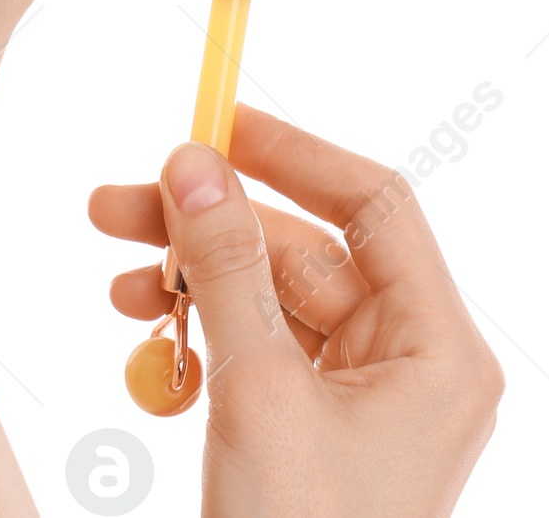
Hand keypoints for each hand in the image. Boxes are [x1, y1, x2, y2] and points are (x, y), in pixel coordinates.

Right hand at [88, 103, 503, 517]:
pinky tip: (148, 336)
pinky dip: (197, 330)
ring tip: (114, 273)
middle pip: (303, 246)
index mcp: (434, 349)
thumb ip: (225, 267)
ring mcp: (360, 397)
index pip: (373, 205)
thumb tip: (193, 161)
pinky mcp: (313, 425)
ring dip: (188, 276)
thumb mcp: (258, 391)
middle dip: (207, 224)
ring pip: (267, 293)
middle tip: (118, 204)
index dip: (293, 152)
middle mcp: (406, 362)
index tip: (213, 122)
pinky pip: (254, 344)